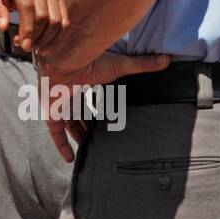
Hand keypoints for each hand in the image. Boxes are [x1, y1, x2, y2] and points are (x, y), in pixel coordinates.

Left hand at [0, 0, 67, 51]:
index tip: (23, 45)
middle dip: (36, 36)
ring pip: (57, 19)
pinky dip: (56, 36)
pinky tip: (44, 46)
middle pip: (44, 15)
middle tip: (25, 47)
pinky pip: (64, 19)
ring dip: (46, 39)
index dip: (27, 28)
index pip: (27, 6)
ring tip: (32, 46)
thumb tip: (3, 27)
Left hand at [39, 51, 170, 162]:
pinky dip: (62, 146)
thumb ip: (141, 64)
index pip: (91, 100)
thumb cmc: (90, 60)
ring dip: (79, 138)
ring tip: (92, 152)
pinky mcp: (51, 113)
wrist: (64, 59)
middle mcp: (71, 95)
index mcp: (84, 83)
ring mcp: (60, 105)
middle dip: (89, 128)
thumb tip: (167, 58)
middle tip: (103, 141)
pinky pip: (55, 134)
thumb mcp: (119, 66)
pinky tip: (71, 160)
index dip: (99, 111)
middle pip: (80, 115)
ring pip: (68, 126)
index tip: (111, 121)